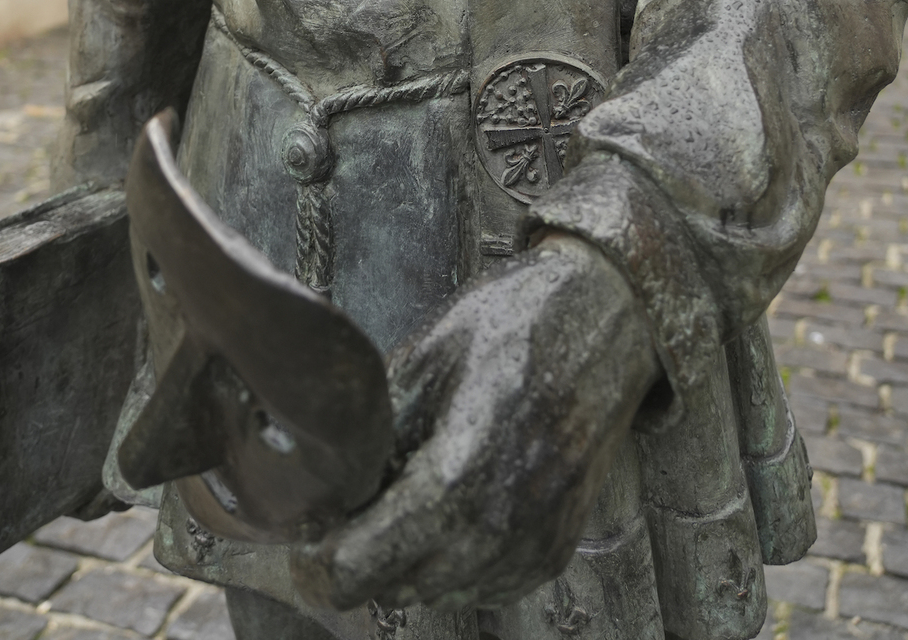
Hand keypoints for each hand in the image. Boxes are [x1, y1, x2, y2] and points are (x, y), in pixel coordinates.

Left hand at [291, 236, 658, 611]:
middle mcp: (503, 525)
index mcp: (460, 476)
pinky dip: (456, 565)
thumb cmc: (515, 321)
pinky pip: (488, 586)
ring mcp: (537, 541)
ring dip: (407, 565)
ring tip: (395, 503)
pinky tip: (445, 514)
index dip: (319, 563)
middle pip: (398, 587)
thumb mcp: (424, 356)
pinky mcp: (557, 546)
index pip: (365, 564)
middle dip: (359, 560)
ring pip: (443, 593)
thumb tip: (324, 482)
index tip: (302, 544)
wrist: (605, 315)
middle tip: (342, 515)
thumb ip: (374, 432)